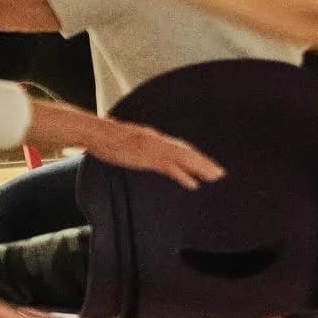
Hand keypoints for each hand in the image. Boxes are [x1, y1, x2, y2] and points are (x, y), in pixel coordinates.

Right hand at [81, 118, 224, 189]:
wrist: (97, 133)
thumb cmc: (107, 137)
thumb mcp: (127, 140)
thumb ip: (138, 145)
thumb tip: (141, 150)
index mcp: (153, 137)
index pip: (180, 147)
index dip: (194, 156)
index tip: (207, 164)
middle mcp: (158, 141)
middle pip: (186, 152)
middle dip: (204, 162)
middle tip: (220, 173)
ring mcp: (154, 149)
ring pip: (184, 158)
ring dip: (201, 168)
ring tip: (214, 177)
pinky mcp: (147, 158)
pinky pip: (170, 168)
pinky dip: (183, 175)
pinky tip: (193, 184)